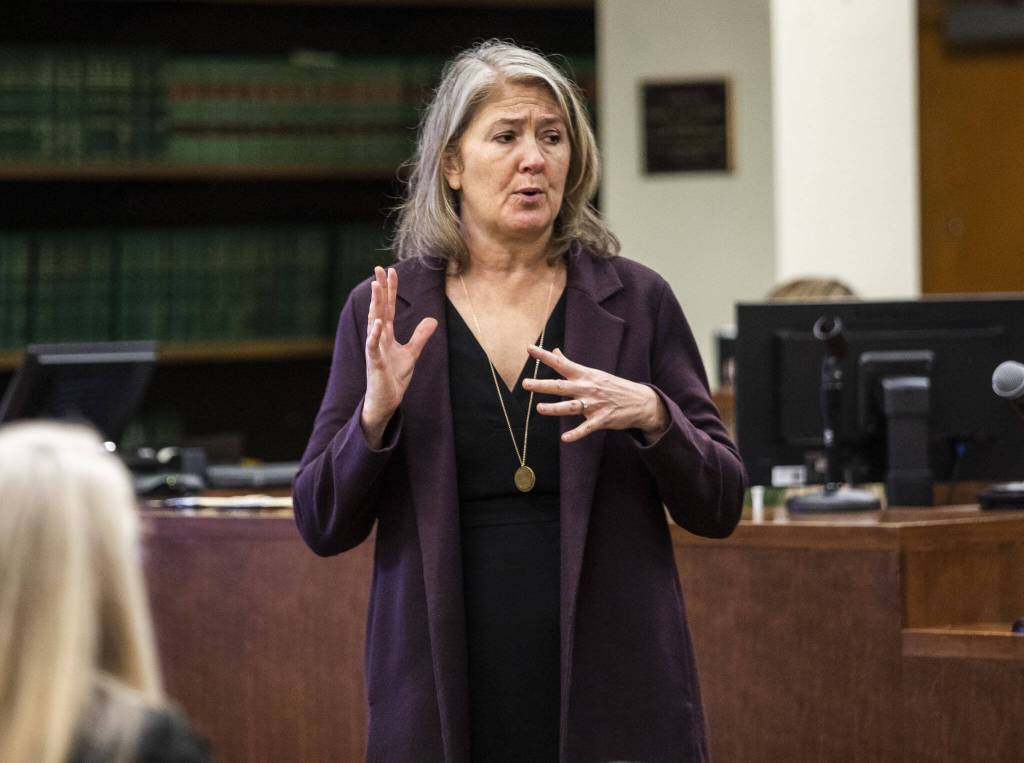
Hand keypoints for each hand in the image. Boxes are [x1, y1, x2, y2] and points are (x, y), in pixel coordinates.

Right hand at [362, 267, 437, 445]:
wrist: (387, 399)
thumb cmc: (394, 377)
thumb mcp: (412, 353)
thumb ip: (420, 336)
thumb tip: (432, 320)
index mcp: (387, 334)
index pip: (389, 307)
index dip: (391, 290)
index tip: (391, 271)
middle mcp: (379, 337)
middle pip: (379, 308)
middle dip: (379, 289)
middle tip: (378, 269)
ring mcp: (375, 348)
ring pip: (374, 322)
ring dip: (375, 305)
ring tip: (375, 286)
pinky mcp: (375, 362)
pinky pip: (373, 346)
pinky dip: (375, 334)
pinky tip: (377, 322)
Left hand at [522, 345, 668, 443]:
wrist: (641, 401)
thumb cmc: (612, 386)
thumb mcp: (593, 373)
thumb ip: (571, 364)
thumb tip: (555, 351)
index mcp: (585, 375)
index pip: (561, 364)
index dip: (545, 357)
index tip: (530, 349)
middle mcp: (588, 388)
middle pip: (561, 386)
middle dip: (543, 385)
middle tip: (525, 384)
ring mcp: (595, 404)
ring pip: (571, 407)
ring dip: (555, 408)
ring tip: (539, 409)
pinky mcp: (602, 419)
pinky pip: (587, 428)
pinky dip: (576, 433)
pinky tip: (565, 438)